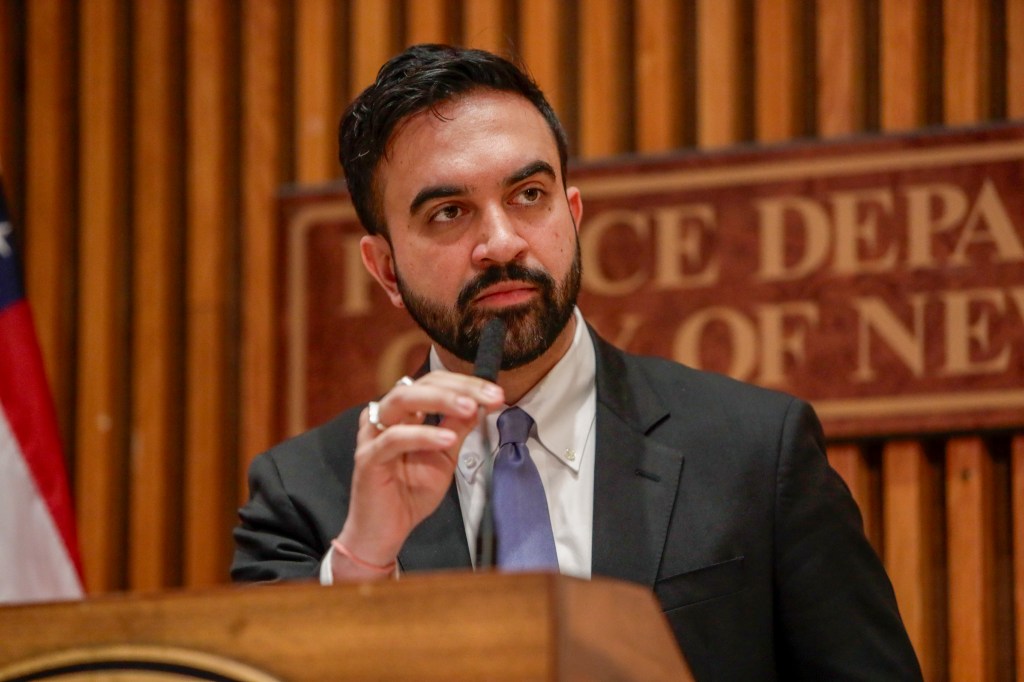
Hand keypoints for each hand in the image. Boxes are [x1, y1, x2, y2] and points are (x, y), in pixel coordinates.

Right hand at [332, 371, 504, 579]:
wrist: (386, 532)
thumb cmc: (411, 492)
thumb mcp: (445, 456)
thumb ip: (458, 428)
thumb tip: (480, 403)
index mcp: (403, 412)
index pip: (434, 382)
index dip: (466, 384)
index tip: (497, 393)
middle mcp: (384, 416)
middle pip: (420, 384)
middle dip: (458, 388)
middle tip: (490, 395)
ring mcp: (373, 435)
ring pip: (402, 401)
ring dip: (440, 400)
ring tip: (470, 408)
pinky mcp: (367, 458)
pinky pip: (394, 439)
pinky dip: (423, 435)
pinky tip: (448, 439)